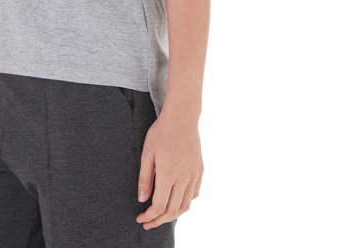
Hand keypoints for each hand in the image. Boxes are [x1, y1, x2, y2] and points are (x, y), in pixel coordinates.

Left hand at [135, 110, 203, 229]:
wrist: (182, 117)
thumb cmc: (161, 133)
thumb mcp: (147, 153)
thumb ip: (145, 178)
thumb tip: (142, 200)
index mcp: (169, 175)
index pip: (160, 206)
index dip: (150, 216)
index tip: (140, 218)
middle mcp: (184, 178)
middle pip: (173, 210)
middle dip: (159, 220)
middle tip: (148, 223)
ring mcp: (194, 175)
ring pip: (186, 205)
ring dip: (173, 215)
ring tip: (161, 216)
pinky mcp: (199, 170)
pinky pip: (194, 194)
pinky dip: (185, 203)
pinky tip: (176, 200)